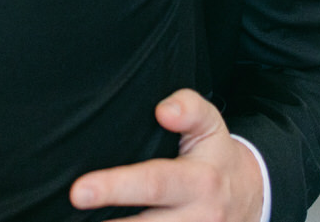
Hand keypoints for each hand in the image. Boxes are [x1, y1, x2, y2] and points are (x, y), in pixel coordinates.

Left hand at [69, 89, 264, 221]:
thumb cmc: (216, 156)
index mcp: (199, 181)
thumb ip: (190, 109)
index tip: (78, 191)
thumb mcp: (211, 125)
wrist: (249, 197)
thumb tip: (164, 110)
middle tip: (70, 208)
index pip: (153, 183)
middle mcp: (196, 218)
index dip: (115, 187)